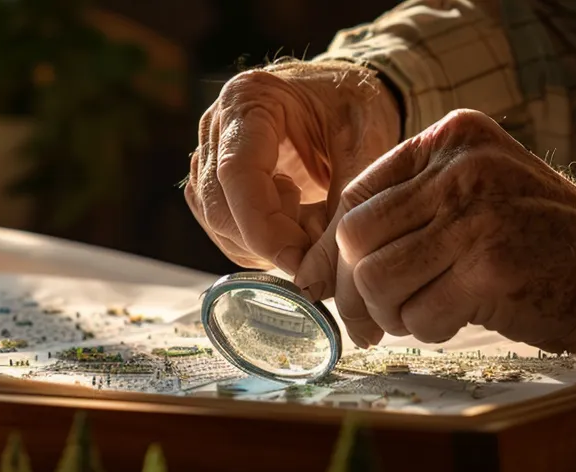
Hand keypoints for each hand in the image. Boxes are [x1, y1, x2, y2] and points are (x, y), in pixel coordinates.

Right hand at [183, 61, 400, 278]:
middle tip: (319, 246)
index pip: (236, 175)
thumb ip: (347, 202)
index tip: (303, 261)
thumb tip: (322, 273)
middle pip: (221, 209)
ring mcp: (211, 157)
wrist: (347, 94)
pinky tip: (298, 223)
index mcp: (248, 100)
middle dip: (270, 242)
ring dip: (267, 246)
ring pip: (220, 227)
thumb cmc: (356, 104)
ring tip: (314, 223)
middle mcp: (216, 127)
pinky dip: (263, 244)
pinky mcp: (217, 184)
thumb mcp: (364, 142)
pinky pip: (226, 231)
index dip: (265, 228)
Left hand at [327, 109, 575, 353]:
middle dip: (352, 291)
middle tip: (369, 323)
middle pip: (357, 237)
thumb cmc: (535, 240)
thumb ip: (405, 213)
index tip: (327, 286)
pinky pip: (418, 314)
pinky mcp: (489, 269)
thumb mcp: (474, 195)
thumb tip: (315, 270)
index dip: (334, 249)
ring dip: (391, 314)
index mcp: (451, 140)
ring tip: (421, 315)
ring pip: (377, 279)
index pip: (357, 194)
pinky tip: (456, 320)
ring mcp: (476, 217)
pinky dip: (428, 329)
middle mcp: (461, 168)